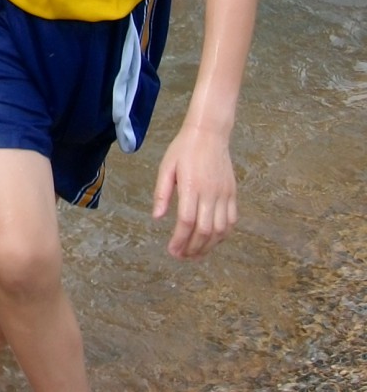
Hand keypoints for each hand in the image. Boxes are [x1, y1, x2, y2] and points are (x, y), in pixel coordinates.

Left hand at [152, 124, 238, 259]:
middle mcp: (210, 194)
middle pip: (205, 230)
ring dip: (209, 246)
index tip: (172, 250)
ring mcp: (224, 195)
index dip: (180, 240)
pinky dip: (223, 235)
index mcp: (191, 187)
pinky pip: (232, 220)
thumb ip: (162, 193)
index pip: (187, 222)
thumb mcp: (166, 167)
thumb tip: (157, 218)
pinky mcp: (233, 194)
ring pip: (221, 229)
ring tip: (195, 254)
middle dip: (193, 248)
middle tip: (182, 257)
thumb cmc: (183, 150)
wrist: (209, 134)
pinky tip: (212, 240)